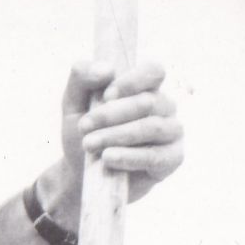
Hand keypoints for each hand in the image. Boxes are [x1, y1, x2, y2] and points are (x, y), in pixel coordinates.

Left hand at [42, 60, 185, 222]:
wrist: (81, 175)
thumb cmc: (84, 134)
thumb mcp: (73, 103)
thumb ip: (81, 77)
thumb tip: (106, 69)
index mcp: (146, 88)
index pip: (154, 71)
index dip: (132, 81)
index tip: (106, 96)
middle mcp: (164, 107)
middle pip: (148, 101)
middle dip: (111, 115)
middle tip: (83, 127)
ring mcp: (171, 133)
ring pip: (152, 127)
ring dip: (117, 135)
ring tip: (89, 144)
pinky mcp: (171, 159)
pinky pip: (156, 156)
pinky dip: (130, 157)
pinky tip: (108, 158)